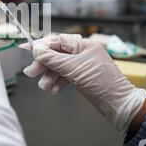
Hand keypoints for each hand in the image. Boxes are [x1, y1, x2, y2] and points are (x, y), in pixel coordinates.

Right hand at [21, 34, 145, 132]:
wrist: (118, 105)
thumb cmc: (102, 83)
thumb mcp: (73, 69)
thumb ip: (53, 59)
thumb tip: (37, 50)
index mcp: (85, 45)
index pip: (58, 41)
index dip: (42, 45)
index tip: (27, 48)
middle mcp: (83, 54)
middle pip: (56, 55)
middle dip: (44, 64)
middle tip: (31, 72)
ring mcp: (83, 67)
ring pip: (59, 68)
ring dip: (49, 77)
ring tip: (45, 86)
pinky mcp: (82, 79)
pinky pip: (64, 77)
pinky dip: (57, 83)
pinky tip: (53, 89)